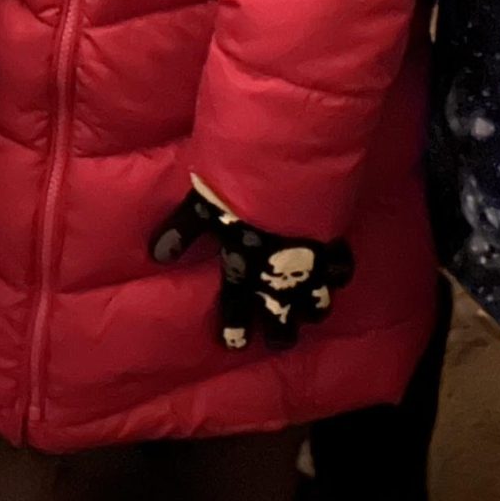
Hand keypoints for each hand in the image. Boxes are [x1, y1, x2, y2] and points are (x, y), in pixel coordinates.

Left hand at [150, 185, 353, 351]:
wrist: (286, 156)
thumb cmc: (238, 178)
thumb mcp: (202, 202)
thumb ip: (182, 230)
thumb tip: (158, 254)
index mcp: (242, 266)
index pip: (236, 310)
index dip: (236, 330)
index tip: (236, 344)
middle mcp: (276, 273)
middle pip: (282, 318)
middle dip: (282, 333)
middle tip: (281, 339)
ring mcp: (308, 261)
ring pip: (316, 303)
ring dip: (313, 308)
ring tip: (312, 311)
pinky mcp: (332, 240)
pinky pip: (341, 268)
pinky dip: (339, 274)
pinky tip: (337, 275)